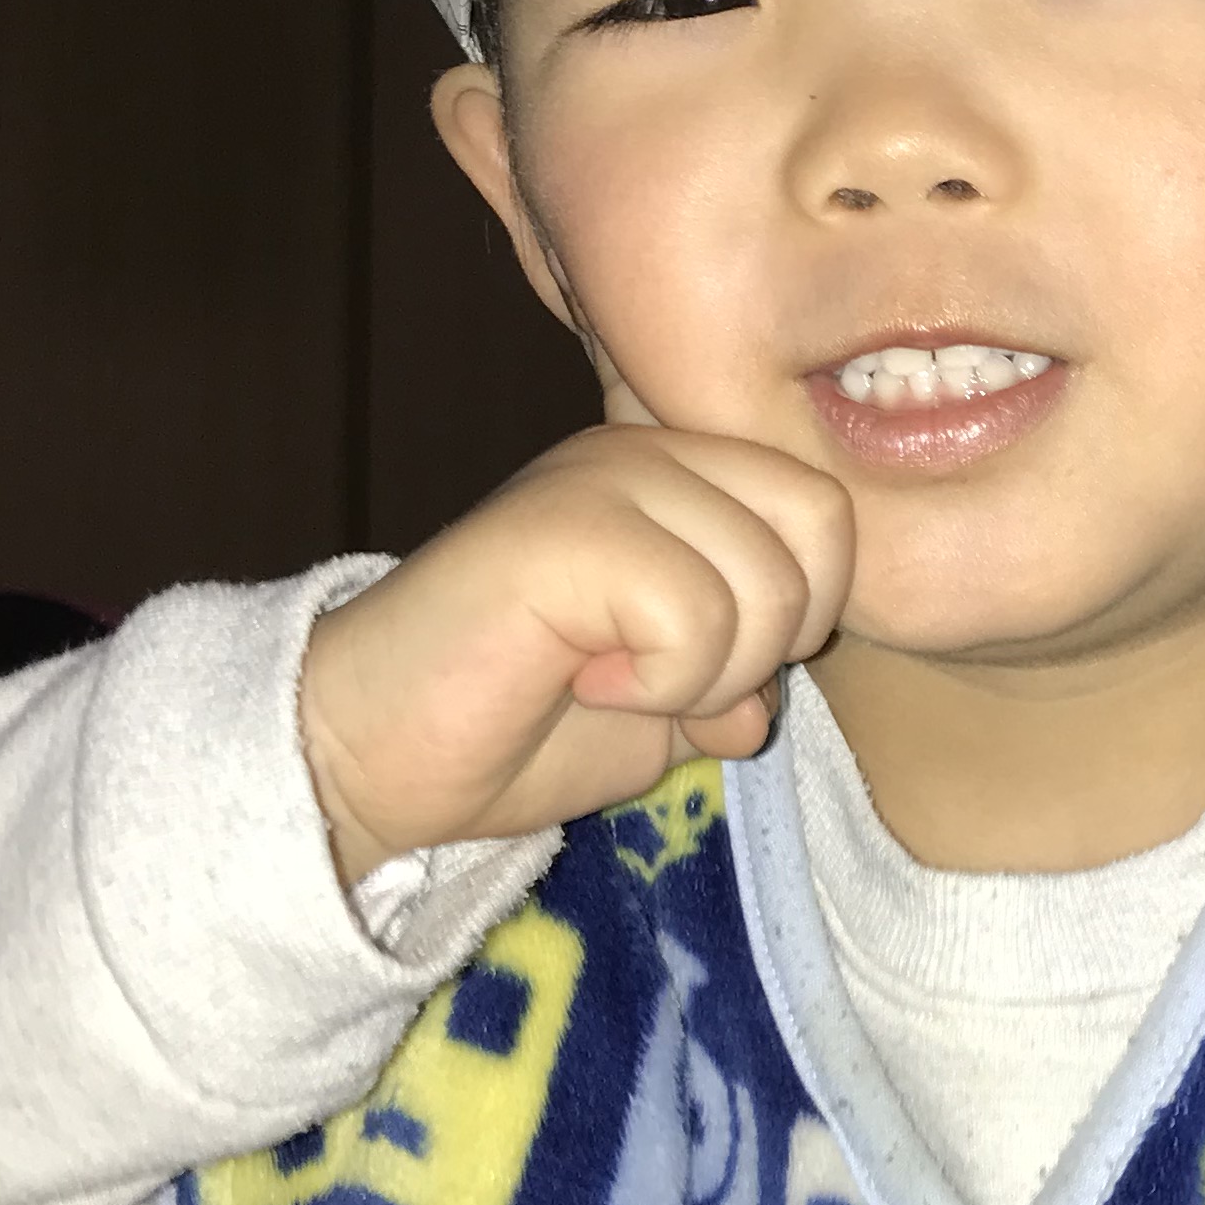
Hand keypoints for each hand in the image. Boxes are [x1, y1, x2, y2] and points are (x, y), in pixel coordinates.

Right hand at [298, 426, 852, 884]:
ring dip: (707, 676)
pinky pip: (697, 615)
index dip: (799, 616)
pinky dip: (661, 684)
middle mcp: (647, 450)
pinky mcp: (562, 527)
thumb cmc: (516, 728)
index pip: (830, 513)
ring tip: (614, 684)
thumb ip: (741, 679)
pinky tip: (584, 682)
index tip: (705, 668)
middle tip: (670, 681)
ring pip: (766, 581)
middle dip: (769, 644)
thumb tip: (769, 698)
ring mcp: (602, 476)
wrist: (374, 755)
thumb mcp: (668, 709)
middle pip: (822, 530)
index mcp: (682, 470)